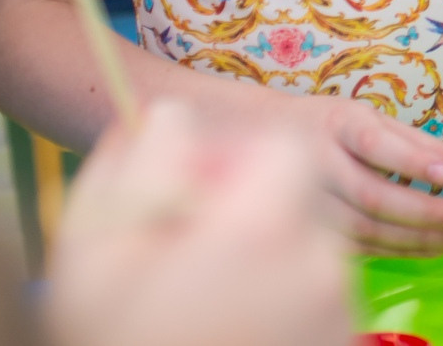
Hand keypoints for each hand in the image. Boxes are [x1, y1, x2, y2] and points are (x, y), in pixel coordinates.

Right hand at [45, 101, 352, 345]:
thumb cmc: (122, 343)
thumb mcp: (100, 256)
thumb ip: (140, 171)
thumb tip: (172, 119)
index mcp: (265, 228)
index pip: (283, 152)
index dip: (239, 162)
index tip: (204, 191)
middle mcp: (321, 265)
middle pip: (303, 204)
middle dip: (257, 215)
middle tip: (200, 254)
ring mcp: (340, 313)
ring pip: (314, 256)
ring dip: (273, 264)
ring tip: (210, 303)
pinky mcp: (342, 345)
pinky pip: (321, 303)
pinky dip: (288, 306)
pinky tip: (236, 328)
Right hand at [230, 86, 442, 256]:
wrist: (257, 142)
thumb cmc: (332, 128)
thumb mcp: (372, 121)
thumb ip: (424, 146)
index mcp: (338, 123)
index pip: (376, 144)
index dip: (411, 161)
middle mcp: (316, 162)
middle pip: (373, 195)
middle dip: (426, 211)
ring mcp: (306, 201)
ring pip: (365, 228)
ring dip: (418, 237)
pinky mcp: (305, 230)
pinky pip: (356, 246)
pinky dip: (398, 250)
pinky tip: (431, 248)